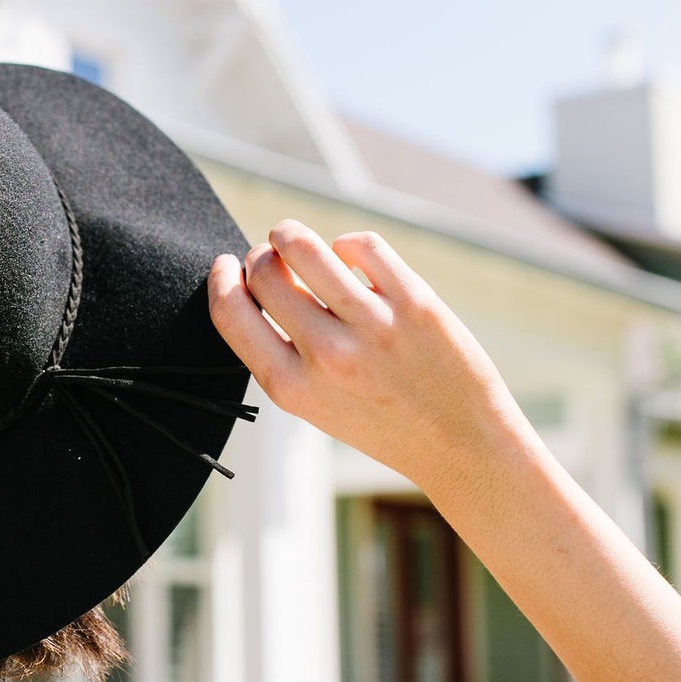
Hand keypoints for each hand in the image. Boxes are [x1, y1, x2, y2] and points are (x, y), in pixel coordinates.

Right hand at [210, 222, 680, 681]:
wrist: (460, 446)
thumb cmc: (382, 422)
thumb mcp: (315, 404)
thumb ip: (282, 353)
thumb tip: (257, 279)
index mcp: (292, 388)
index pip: (230, 313)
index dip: (221, 279)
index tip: (227, 266)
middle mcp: (327, 357)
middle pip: (265, 273)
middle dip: (260, 256)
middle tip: (272, 258)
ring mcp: (373, 328)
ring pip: (306, 248)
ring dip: (291, 235)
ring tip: (294, 239)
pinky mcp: (415, 304)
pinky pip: (362, 247)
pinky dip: (348, 245)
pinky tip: (351, 257)